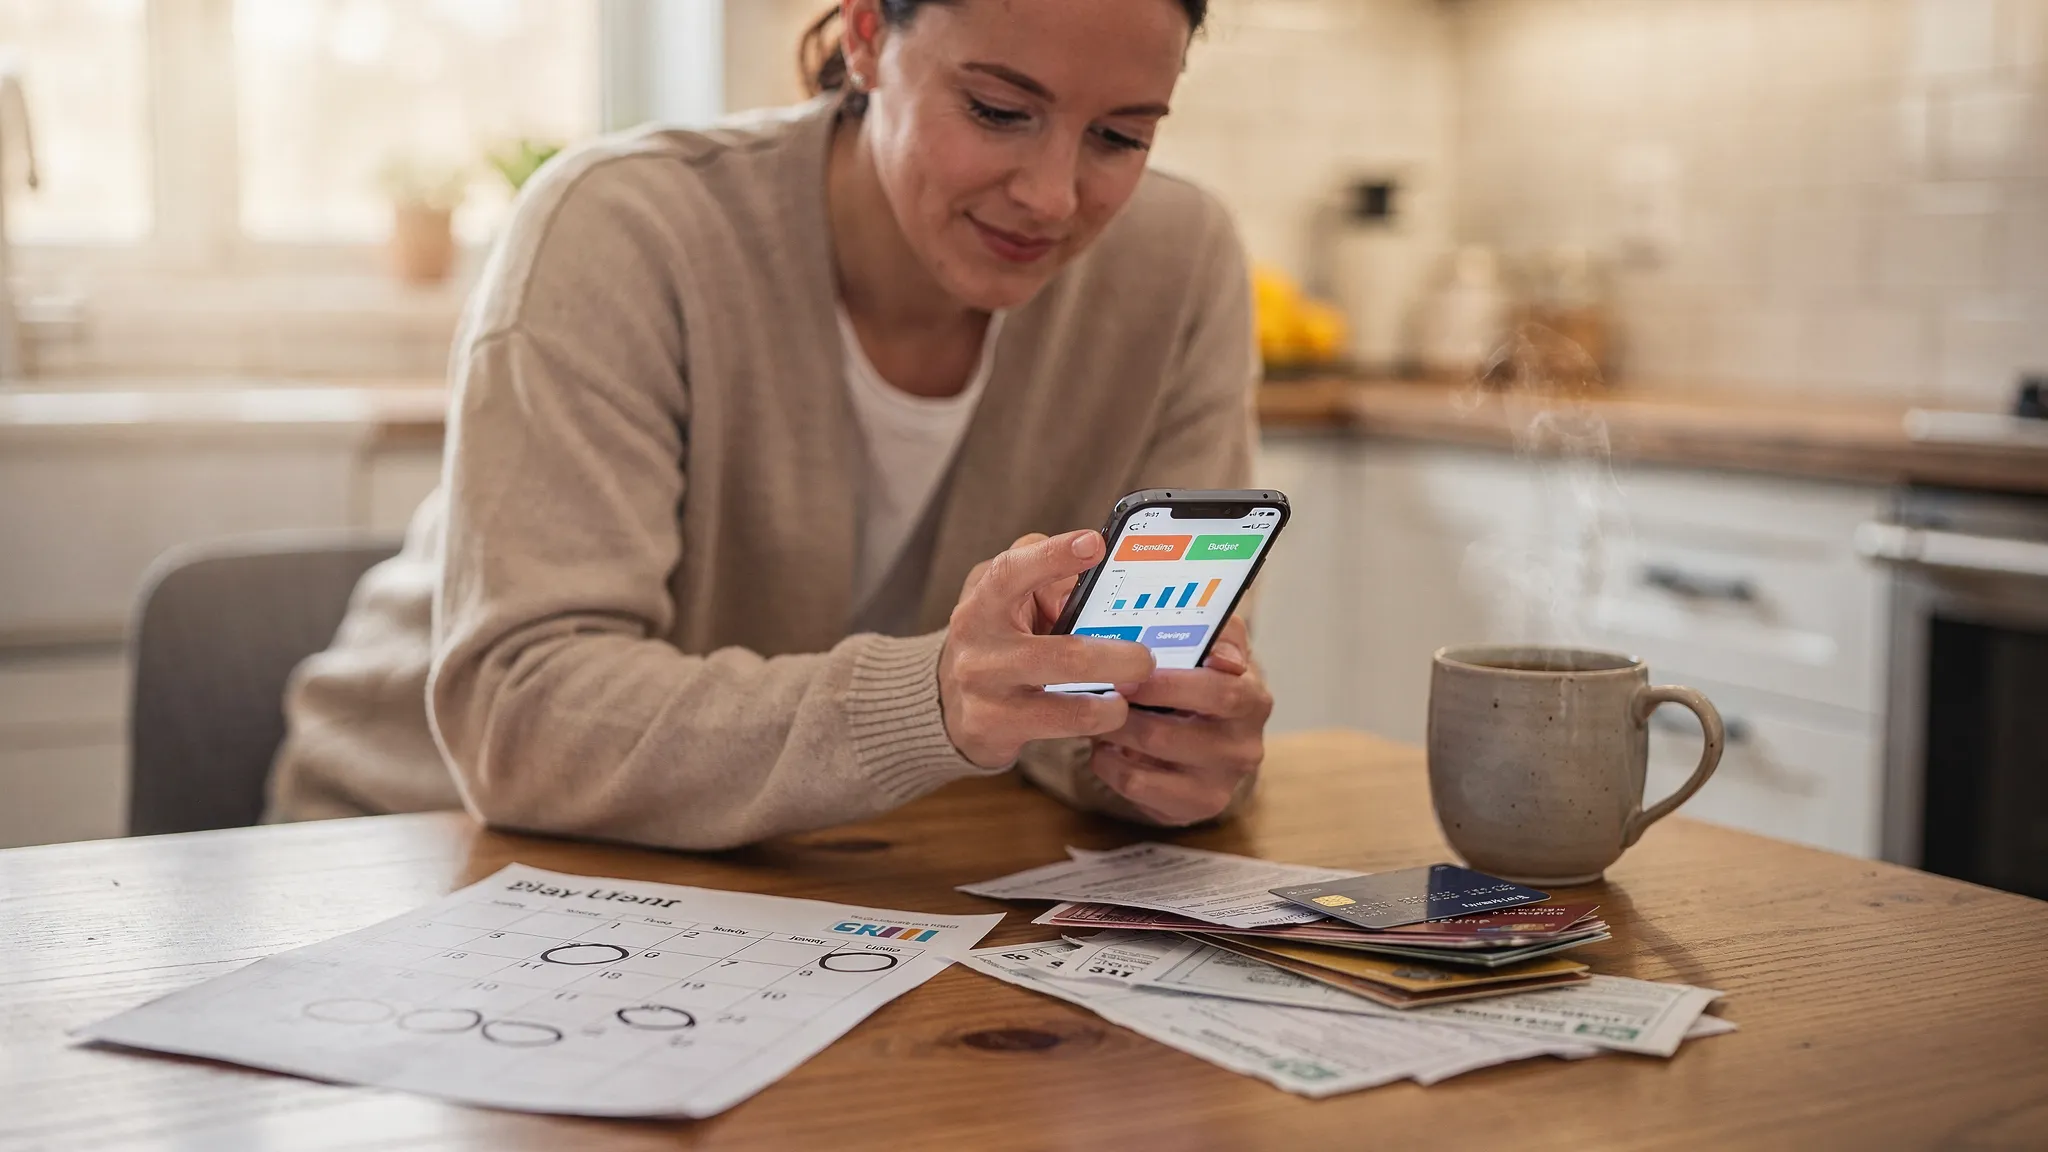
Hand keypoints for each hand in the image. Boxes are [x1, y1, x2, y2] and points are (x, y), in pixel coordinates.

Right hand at [941, 531, 1156, 768]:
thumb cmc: (996, 640)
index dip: (1052, 557)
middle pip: (1062, 654)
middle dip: (1115, 658)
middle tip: (1146, 658)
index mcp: (983, 602)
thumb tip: (1091, 584)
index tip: (1095, 544)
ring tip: (1133, 691)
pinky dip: (1096, 722)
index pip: (1011, 572)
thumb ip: (1045, 580)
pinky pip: (1061, 729)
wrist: (947, 702)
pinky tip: (1113, 714)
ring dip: (1111, 702)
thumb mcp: (1007, 599)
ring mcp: (985, 692)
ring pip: (1067, 704)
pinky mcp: (993, 730)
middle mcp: (978, 646)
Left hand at [1088, 614, 1270, 824]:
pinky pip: (1134, 786)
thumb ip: (1223, 633)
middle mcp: (1242, 749)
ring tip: (1100, 714)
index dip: (1167, 684)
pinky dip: (1109, 763)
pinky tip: (1108, 745)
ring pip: (1145, 761)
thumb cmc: (1208, 679)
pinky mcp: (1190, 808)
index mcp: (1253, 701)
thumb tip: (1223, 657)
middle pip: (1167, 734)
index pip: (1217, 691)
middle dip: (1125, 712)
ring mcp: (1218, 785)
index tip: (1128, 673)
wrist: (1215, 736)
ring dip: (1112, 733)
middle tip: (1100, 691)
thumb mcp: (1220, 645)